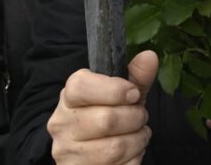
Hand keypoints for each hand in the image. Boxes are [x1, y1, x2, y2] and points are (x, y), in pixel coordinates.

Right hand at [47, 50, 157, 164]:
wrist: (89, 152)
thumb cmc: (108, 116)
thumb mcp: (123, 94)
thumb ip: (136, 76)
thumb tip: (149, 56)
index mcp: (69, 97)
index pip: (81, 86)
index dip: (114, 90)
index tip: (133, 94)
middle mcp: (61, 125)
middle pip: (106, 120)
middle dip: (135, 118)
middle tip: (140, 117)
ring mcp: (67, 153)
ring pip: (114, 149)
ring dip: (137, 141)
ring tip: (137, 135)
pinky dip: (133, 160)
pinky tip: (130, 153)